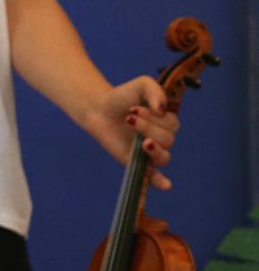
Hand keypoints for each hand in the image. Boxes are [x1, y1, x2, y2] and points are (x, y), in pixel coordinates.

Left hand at [79, 75, 179, 190]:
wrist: (98, 108)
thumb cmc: (122, 97)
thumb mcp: (141, 85)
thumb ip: (155, 91)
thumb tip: (162, 109)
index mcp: (165, 122)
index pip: (172, 124)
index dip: (155, 118)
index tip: (133, 109)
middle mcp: (160, 139)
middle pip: (167, 140)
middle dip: (148, 128)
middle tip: (129, 118)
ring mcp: (148, 152)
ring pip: (163, 157)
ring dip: (154, 149)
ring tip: (141, 141)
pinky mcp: (135, 162)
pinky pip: (153, 177)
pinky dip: (160, 182)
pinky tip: (165, 185)